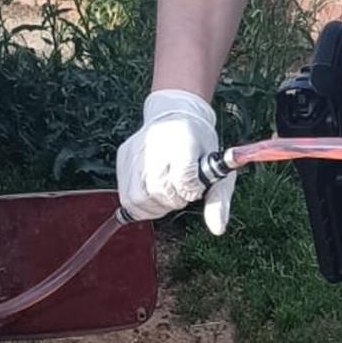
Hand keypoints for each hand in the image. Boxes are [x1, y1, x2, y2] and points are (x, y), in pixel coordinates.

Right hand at [116, 89, 236, 234]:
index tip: (195, 186)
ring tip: (167, 194)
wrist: (176, 113)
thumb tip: (217, 229)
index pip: (183, 180)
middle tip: (181, 191)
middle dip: (173, 200)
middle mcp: (155, 145)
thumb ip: (218, 200)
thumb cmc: (200, 145)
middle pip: (158, 191)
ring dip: (155, 206)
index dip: (191, 190)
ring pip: (137, 198)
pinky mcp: (122, 157)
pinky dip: (140, 204)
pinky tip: (153, 195)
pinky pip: (125, 195)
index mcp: (184, 142)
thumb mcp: (217, 169)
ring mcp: (135, 151)